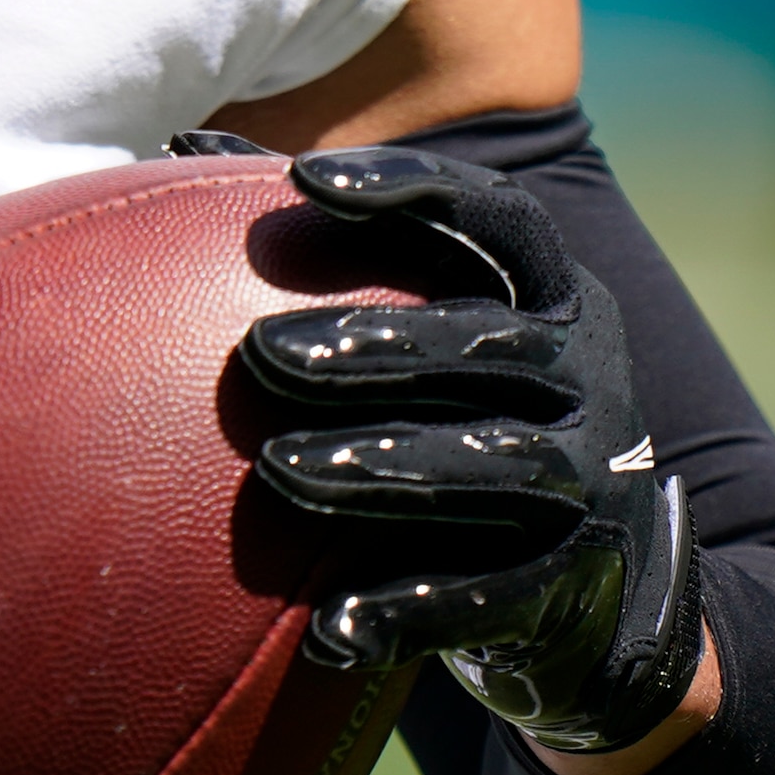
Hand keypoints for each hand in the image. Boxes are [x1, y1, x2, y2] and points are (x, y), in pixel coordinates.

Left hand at [237, 143, 706, 764]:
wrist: (597, 589)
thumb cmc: (465, 414)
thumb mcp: (429, 323)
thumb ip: (324, 239)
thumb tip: (177, 148)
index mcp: (551, 293)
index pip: (494, 214)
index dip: (410, 188)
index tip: (306, 178)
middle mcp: (588, 374)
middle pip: (488, 341)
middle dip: (377, 342)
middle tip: (262, 351)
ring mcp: (594, 479)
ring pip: (494, 464)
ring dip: (384, 465)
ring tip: (278, 470)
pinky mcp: (577, 583)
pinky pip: (493, 597)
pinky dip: (411, 610)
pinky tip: (329, 627)